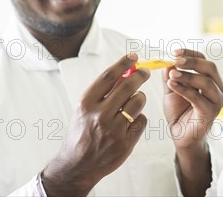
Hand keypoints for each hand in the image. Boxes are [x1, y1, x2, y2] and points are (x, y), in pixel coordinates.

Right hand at [42, 53, 149, 195]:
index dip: (123, 63)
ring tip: (133, 103)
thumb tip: (124, 72)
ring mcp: (113, 130)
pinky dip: (139, 119)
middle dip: (140, 75)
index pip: (109, 76)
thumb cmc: (82, 133)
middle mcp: (99, 115)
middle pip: (128, 86)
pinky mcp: (125, 142)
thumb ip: (102, 93)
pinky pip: (141, 120)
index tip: (133, 56)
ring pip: (138, 102)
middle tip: (145, 72)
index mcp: (86, 103)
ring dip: (140, 98)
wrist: (77, 165)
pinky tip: (130, 124)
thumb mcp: (84, 110)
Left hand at [163, 49, 222, 149]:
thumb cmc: (179, 112)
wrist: (181, 135)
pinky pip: (198, 98)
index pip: (203, 59)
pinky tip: (172, 85)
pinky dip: (184, 89)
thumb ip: (170, 75)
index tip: (174, 52)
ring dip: (187, 76)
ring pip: (206, 82)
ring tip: (172, 75)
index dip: (190, 54)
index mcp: (210, 79)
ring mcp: (217, 101)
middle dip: (192, 62)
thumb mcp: (171, 89)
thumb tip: (167, 62)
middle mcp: (218, 88)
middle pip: (210, 67)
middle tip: (176, 61)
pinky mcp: (211, 112)